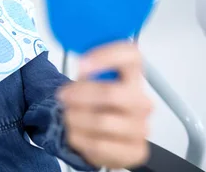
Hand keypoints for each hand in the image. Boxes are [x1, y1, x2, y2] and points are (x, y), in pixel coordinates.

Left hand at [56, 41, 152, 169]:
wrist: (104, 136)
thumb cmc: (96, 102)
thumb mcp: (90, 79)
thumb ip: (87, 66)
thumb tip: (77, 54)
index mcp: (133, 75)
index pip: (131, 55)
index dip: (106, 56)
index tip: (81, 64)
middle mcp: (142, 100)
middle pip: (112, 94)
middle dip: (80, 95)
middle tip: (63, 96)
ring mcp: (142, 127)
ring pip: (102, 122)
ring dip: (76, 118)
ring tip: (69, 115)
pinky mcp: (136, 151)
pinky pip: (101, 146)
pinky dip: (80, 139)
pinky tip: (77, 133)